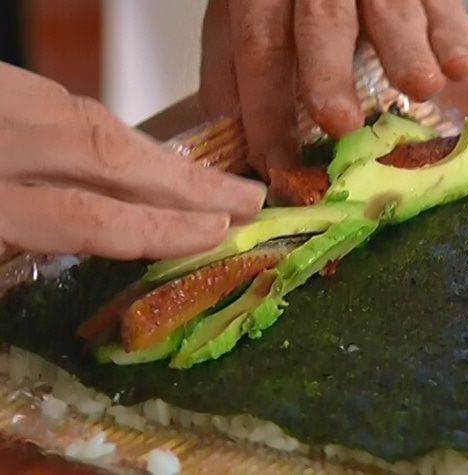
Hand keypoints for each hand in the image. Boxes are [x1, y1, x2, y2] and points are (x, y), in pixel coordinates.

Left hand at [0, 62, 265, 259]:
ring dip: (159, 154)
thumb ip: (20, 262)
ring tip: (209, 182)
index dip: (161, 226)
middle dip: (188, 180)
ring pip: (92, 119)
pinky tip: (138, 151)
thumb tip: (97, 262)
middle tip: (248, 198)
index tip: (218, 231)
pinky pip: (59, 101)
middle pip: (106, 154)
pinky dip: (110, 130)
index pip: (87, 214)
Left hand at [199, 0, 467, 178]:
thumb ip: (231, 78)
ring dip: (405, 49)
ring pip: (389, 5)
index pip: (258, 46)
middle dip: (329, 72)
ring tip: (422, 87)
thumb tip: (235, 156)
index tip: (276, 167)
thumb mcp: (237, 20)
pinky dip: (453, 32)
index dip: (265, 108)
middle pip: (321, 20)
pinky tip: (463, 68)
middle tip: (342, 124)